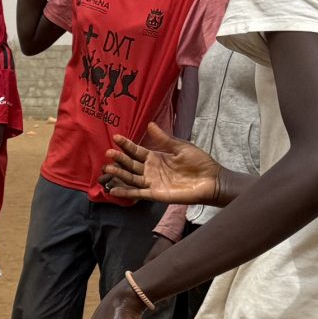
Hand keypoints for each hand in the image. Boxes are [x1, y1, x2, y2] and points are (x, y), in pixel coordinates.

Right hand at [103, 124, 222, 204]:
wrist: (210, 180)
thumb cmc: (198, 162)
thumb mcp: (181, 147)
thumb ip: (164, 139)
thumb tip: (150, 124)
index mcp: (156, 157)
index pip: (136, 150)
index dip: (126, 144)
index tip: (116, 137)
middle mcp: (151, 170)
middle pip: (130, 164)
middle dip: (119, 159)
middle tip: (108, 153)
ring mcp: (152, 182)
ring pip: (131, 178)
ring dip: (119, 174)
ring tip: (107, 169)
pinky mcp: (155, 194)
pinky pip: (138, 193)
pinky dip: (125, 192)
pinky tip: (113, 190)